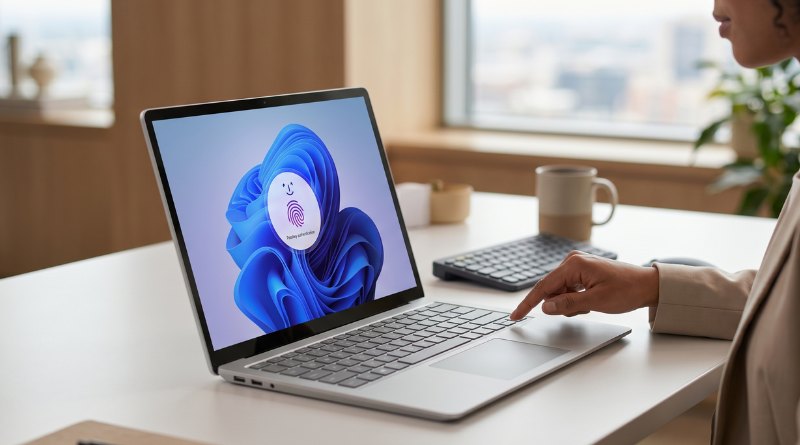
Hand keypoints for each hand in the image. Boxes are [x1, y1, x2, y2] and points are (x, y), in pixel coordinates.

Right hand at [509, 251, 658, 319]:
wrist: (647, 285)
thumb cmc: (627, 290)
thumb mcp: (596, 301)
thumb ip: (567, 304)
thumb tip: (545, 307)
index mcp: (574, 264)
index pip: (543, 287)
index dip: (528, 304)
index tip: (515, 315)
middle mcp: (572, 261)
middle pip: (551, 290)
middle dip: (562, 305)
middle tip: (584, 308)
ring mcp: (576, 265)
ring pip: (559, 292)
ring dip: (570, 303)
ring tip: (591, 303)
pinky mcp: (581, 272)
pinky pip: (568, 290)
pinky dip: (575, 300)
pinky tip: (591, 300)